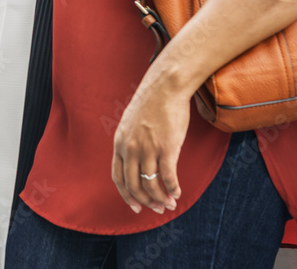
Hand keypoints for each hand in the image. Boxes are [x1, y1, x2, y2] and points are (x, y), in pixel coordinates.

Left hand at [111, 79, 186, 214]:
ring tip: (169, 204)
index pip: (118, 177)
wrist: (165, 87)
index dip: (126, 195)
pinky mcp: (167, 148)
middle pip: (134, 185)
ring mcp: (148, 149)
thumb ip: (129, 142)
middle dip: (145, 201)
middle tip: (156, 209)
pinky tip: (178, 193)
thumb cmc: (151, 104)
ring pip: (151, 184)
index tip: (135, 206)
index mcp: (119, 143)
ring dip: (161, 199)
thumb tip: (135, 160)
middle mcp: (131, 148)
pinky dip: (172, 189)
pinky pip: (168, 177)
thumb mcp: (130, 123)